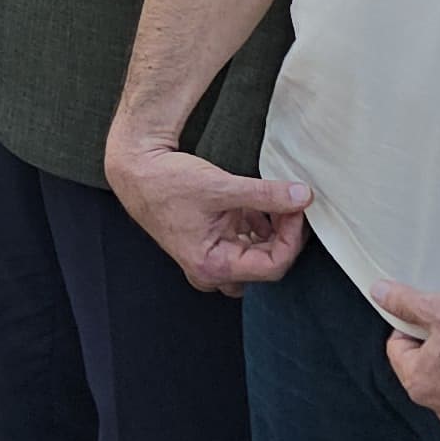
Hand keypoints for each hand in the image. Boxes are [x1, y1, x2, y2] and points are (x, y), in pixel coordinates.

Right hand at [110, 136, 312, 292]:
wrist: (136, 170)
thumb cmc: (167, 182)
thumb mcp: (221, 187)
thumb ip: (266, 195)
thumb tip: (303, 197)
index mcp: (212, 266)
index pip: (272, 266)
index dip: (291, 237)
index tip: (297, 208)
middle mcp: (211, 270)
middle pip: (267, 264)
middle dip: (284, 235)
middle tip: (292, 204)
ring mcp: (211, 258)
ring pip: (258, 255)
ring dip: (272, 231)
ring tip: (275, 202)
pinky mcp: (211, 242)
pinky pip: (246, 242)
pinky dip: (258, 225)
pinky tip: (257, 203)